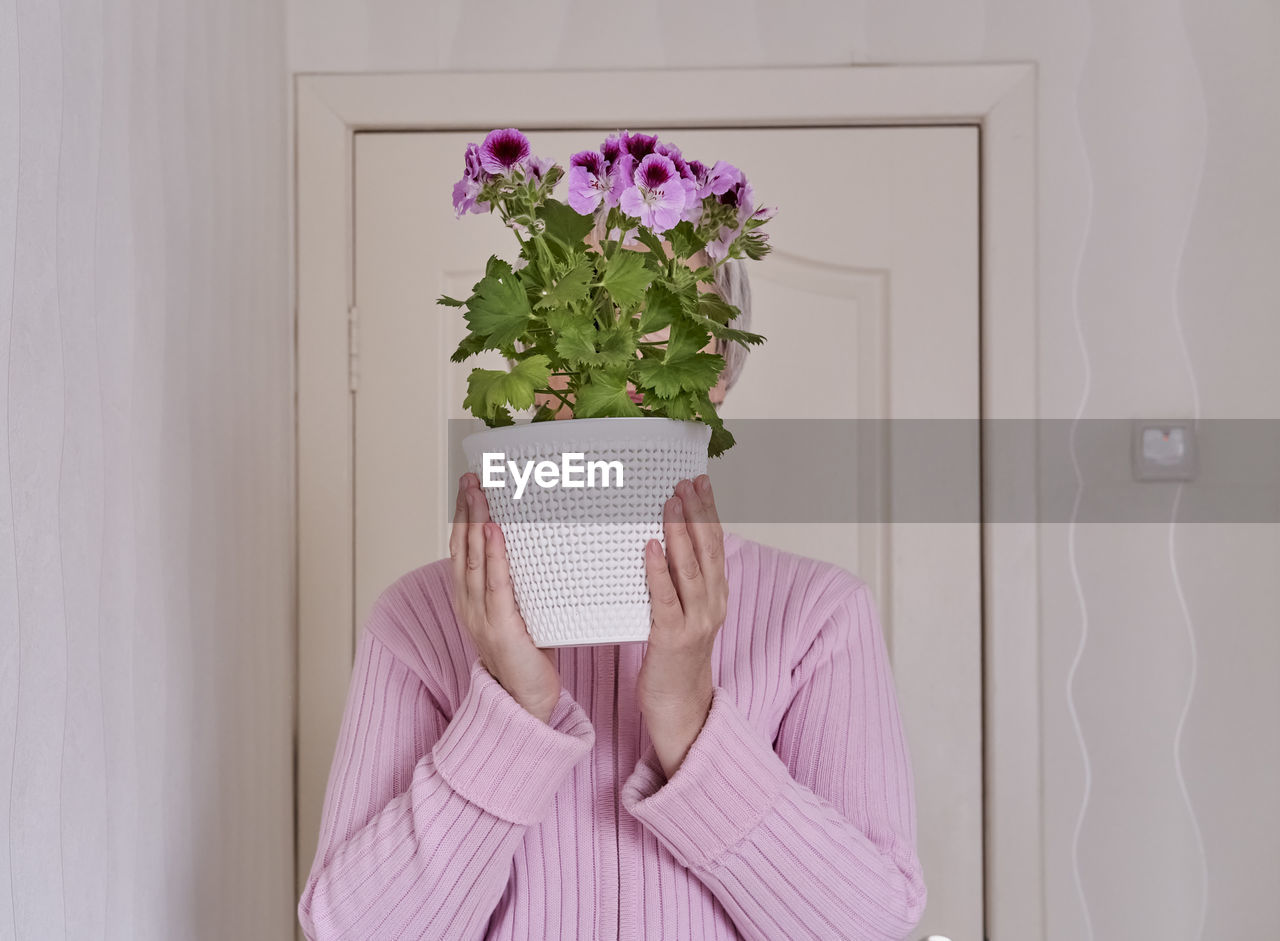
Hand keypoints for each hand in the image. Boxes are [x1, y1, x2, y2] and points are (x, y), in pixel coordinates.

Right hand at [449, 473, 561, 722]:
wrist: (524, 701)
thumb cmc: (528, 658)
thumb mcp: (521, 612)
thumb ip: (522, 585)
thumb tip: (543, 551)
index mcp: (472, 600)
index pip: (462, 549)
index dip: (463, 517)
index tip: (469, 487)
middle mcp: (470, 604)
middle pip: (463, 547)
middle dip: (466, 509)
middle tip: (472, 477)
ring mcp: (481, 615)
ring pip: (474, 559)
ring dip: (476, 522)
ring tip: (479, 493)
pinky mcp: (500, 627)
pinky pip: (495, 584)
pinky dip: (494, 556)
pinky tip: (494, 532)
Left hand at [638, 475, 728, 778]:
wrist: (681, 710)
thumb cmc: (673, 662)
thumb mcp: (683, 615)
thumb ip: (677, 584)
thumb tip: (657, 543)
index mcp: (715, 596)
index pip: (716, 544)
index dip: (709, 511)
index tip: (700, 482)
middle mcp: (712, 604)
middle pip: (708, 549)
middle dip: (698, 512)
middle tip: (686, 482)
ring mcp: (695, 622)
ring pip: (690, 568)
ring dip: (680, 532)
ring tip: (670, 502)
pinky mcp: (672, 639)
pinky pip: (665, 598)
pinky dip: (658, 570)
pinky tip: (650, 547)